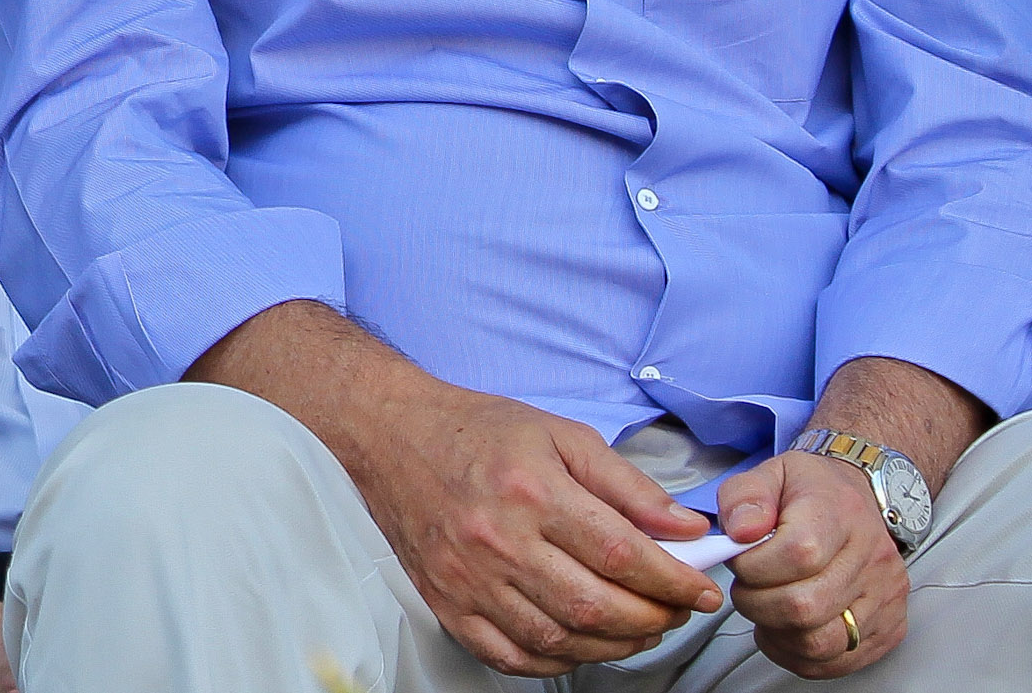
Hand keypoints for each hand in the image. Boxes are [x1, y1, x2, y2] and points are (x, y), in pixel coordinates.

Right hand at [350, 385, 722, 675]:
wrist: (391, 435)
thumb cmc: (476, 432)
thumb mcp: (561, 436)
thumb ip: (628, 485)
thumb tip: (687, 530)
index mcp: (531, 491)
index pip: (622, 554)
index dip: (674, 581)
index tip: (701, 590)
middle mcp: (496, 539)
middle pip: (595, 606)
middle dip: (653, 618)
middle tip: (675, 611)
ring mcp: (468, 578)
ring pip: (559, 639)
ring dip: (614, 645)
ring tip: (638, 627)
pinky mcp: (446, 603)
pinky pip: (510, 656)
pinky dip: (556, 661)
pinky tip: (580, 642)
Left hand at [715, 450, 908, 676]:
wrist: (860, 502)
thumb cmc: (813, 492)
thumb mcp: (771, 474)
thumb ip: (745, 496)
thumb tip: (740, 531)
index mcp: (840, 515)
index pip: (798, 554)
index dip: (754, 566)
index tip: (740, 559)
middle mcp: (871, 560)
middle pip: (806, 607)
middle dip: (757, 603)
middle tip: (747, 588)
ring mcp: (885, 598)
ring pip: (821, 643)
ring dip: (777, 633)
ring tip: (765, 607)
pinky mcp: (889, 628)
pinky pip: (838, 662)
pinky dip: (798, 654)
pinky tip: (784, 630)